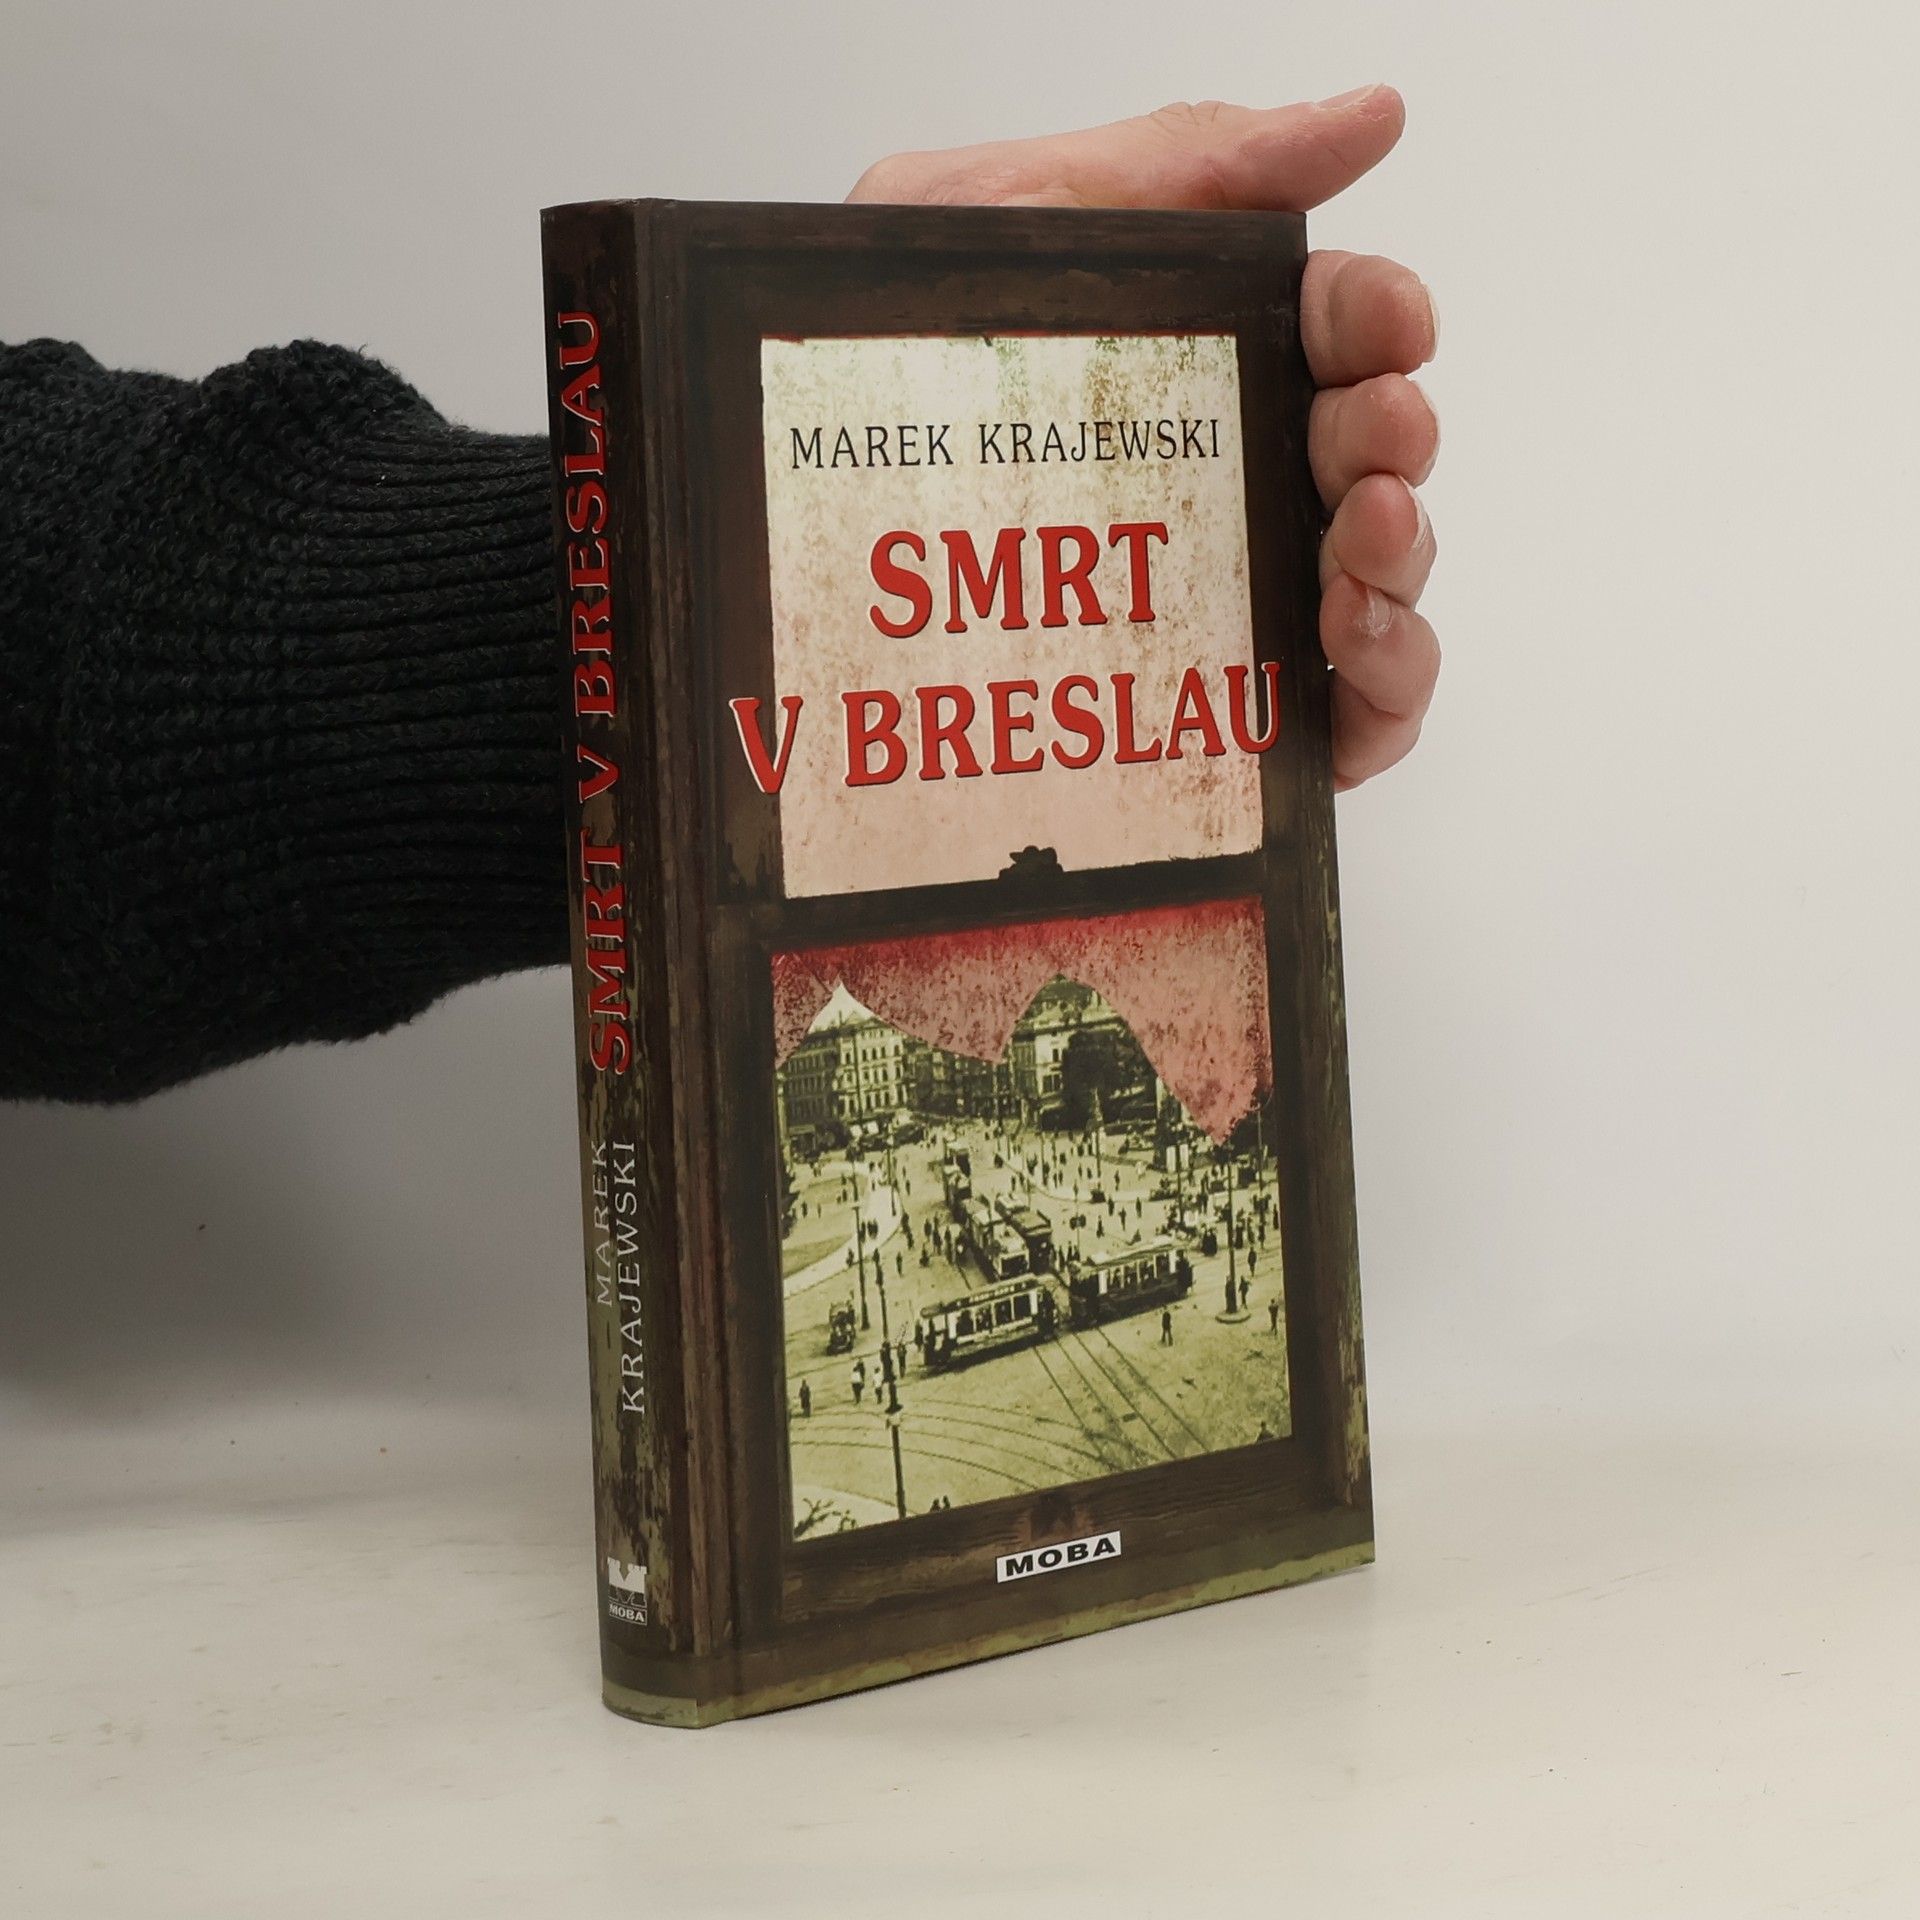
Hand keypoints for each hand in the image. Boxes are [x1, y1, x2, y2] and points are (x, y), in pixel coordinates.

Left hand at [850, 88, 1438, 789]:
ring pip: (1384, 584)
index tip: (1385, 324)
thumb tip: (1367, 117)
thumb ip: (1187, 165)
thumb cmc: (878, 371)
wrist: (773, 517)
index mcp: (1201, 362)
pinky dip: (1392, 685)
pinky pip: (1353, 714)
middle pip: (1374, 457)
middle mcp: (1230, 483)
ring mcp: (1234, 604)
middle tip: (1368, 438)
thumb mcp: (1011, 220)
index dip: (1381, 320)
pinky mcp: (1228, 722)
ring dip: (1406, 560)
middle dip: (1395, 437)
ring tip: (1362, 542)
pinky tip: (1351, 648)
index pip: (1337, 332)